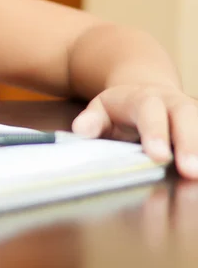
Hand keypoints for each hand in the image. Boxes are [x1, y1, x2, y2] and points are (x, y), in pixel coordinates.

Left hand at [71, 85, 197, 178]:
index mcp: (144, 98)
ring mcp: (193, 115)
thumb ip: (92, 120)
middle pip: (187, 117)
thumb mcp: (101, 109)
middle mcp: (174, 103)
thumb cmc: (120, 110)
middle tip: (190, 172)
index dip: (155, 132)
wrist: (147, 95)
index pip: (150, 111)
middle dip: (189, 144)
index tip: (158, 156)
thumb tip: (81, 129)